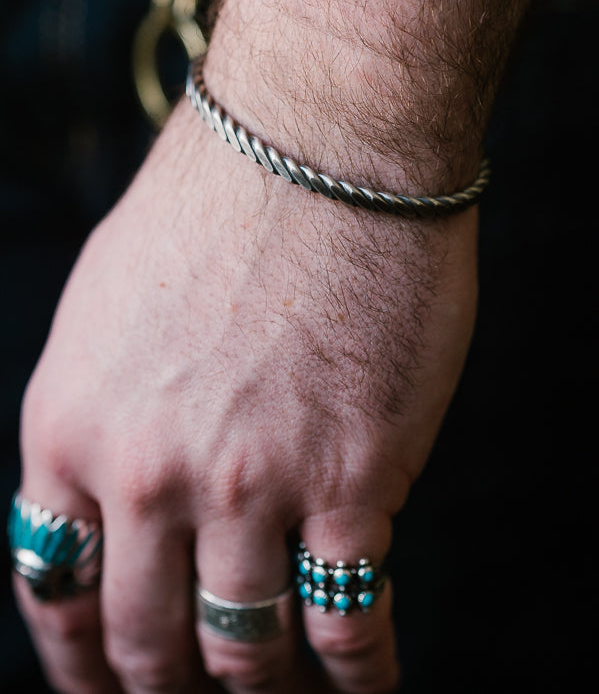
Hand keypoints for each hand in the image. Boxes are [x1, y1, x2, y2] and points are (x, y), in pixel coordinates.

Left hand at [15, 101, 478, 692]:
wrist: (319, 142)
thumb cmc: (217, 199)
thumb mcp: (108, 302)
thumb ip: (105, 406)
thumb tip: (132, 485)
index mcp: (71, 425)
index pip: (52, 589)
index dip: (79, 660)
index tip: (107, 688)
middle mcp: (148, 472)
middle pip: (147, 640)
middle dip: (166, 689)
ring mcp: (250, 484)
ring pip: (247, 648)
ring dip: (261, 691)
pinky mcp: (353, 478)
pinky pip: (352, 618)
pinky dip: (360, 672)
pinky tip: (367, 681)